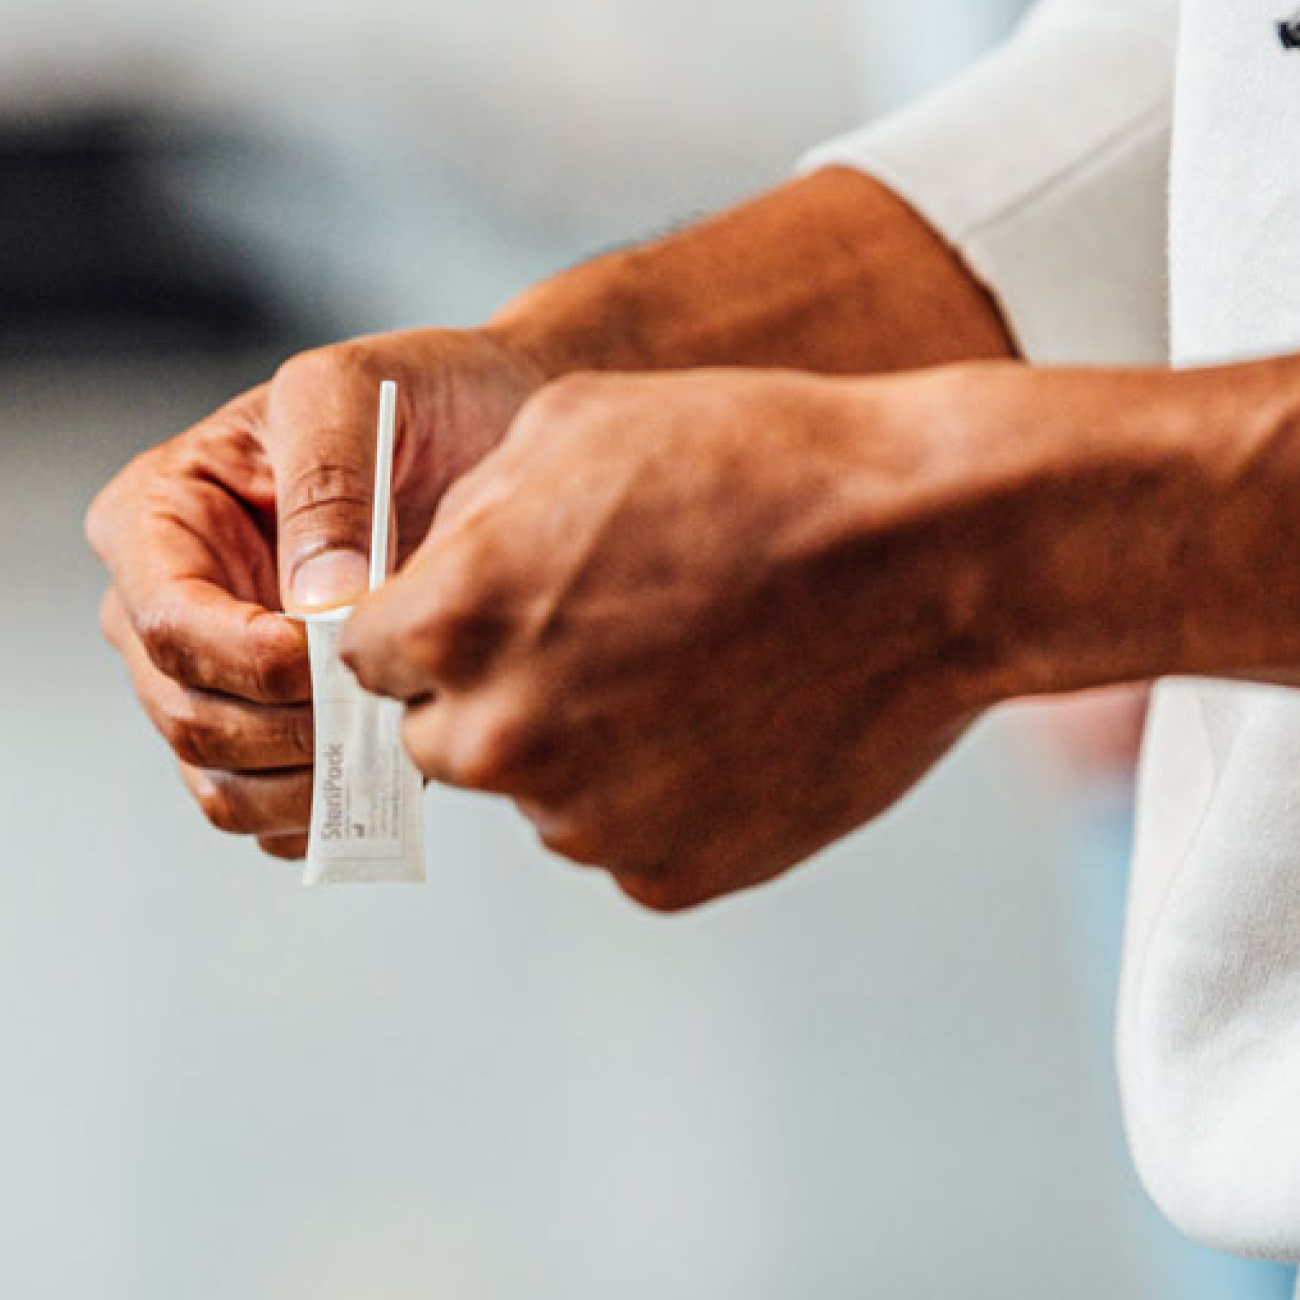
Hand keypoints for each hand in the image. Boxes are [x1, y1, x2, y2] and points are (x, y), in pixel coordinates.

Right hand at [86, 328, 548, 856]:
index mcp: (155, 518)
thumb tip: (314, 602)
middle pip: (188, 715)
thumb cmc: (417, 399)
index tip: (333, 654)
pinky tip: (391, 767)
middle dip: (290, 729)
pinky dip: (329, 811)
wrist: (493, 432)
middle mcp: (164, 606)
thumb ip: (326, 483)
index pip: (168, 624)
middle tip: (385, 698)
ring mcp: (214, 679)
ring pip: (220, 781)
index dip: (247, 659)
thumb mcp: (358, 393)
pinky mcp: (269, 732)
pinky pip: (271, 815)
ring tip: (394, 736)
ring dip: (310, 783)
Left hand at [341, 342, 1299, 910]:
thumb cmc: (757, 460)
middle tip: (601, 630)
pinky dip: (662, 794)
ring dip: (583, 744)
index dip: (423, 624)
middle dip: (494, 689)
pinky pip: (627, 838)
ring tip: (693, 662)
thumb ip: (465, 516)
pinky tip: (736, 716)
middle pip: (441, 738)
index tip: (489, 604)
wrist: (933, 548)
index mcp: (455, 621)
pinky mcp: (671, 876)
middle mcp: (503, 737)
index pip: (366, 659)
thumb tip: (421, 575)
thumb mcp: (571, 423)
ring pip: (540, 793)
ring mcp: (588, 821)